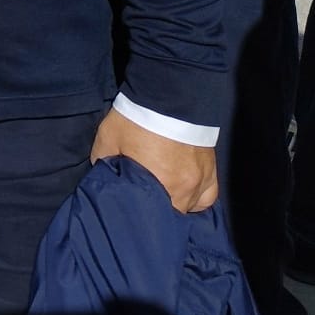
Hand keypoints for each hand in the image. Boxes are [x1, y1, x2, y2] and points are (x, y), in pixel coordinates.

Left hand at [91, 108, 217, 212]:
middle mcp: (184, 188)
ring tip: (161, 200)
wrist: (169, 96)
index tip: (132, 215)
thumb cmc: (136, 119)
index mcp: (158, 185)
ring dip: (175, 205)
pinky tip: (184, 196)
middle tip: (144, 207)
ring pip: (189, 207)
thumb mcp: (108, 140)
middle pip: (172, 214)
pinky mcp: (211, 171)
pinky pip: (206, 198)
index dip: (140, 217)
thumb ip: (104, 164)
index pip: (152, 217)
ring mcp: (200, 181)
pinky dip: (195, 199)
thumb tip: (103, 178)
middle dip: (157, 213)